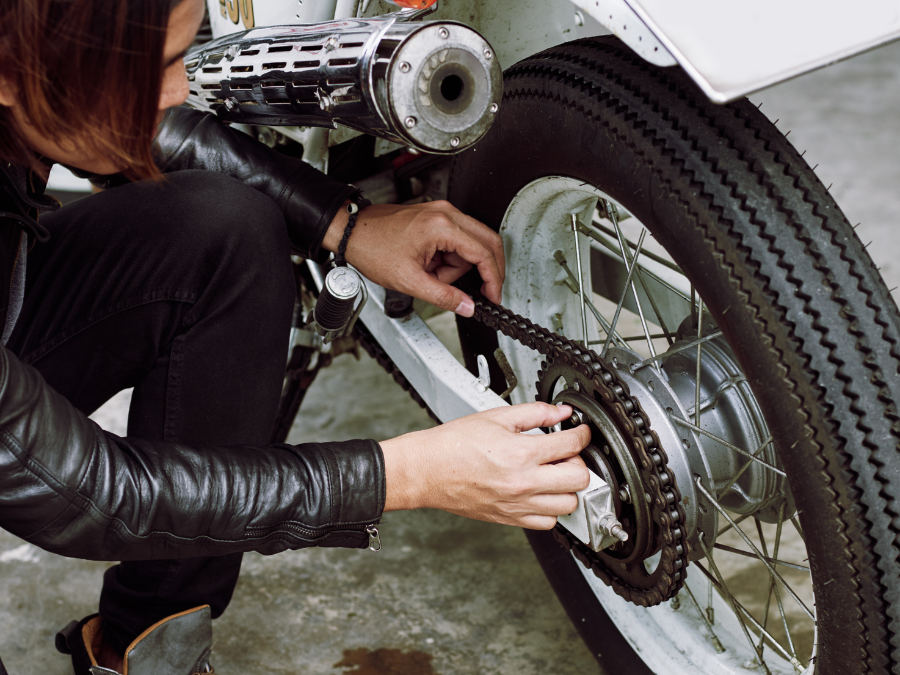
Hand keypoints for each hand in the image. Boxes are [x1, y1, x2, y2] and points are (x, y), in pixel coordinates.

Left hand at [322, 200, 504, 316]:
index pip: (483, 253)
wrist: (352, 232)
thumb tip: (467, 306)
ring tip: (431, 275)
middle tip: (482, 291)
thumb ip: (443, 296)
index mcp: (441, 226)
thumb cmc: (373, 248)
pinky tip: (431, 265)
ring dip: (459, 266)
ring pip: (471, 243)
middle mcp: (446, 214)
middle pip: (487, 242)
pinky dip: (450, 257)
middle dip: (485, 271)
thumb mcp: (409, 281)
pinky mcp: (436, 217)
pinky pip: (457, 240)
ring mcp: (441, 213)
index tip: (493, 295)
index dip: (493, 279)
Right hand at [380, 403, 590, 528]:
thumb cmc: (453, 444)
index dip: (583, 434)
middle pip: (579, 479)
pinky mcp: (510, 519)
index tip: (580, 432)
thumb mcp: (496, 417)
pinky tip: (541, 492)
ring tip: (554, 473)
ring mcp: (518, 505)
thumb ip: (534, 413)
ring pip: (568, 504)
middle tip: (567, 454)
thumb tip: (561, 413)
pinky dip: (551, 508)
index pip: (572, 445)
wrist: (427, 470)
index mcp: (521, 453)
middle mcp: (524, 483)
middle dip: (579, 462)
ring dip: (567, 487)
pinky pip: (548, 523)